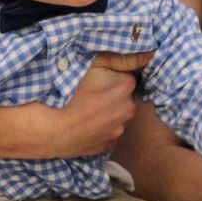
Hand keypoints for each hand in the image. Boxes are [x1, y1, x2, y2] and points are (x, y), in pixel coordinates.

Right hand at [36, 51, 150, 157]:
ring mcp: (119, 129)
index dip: (113, 78)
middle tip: (92, 96)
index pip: (127, 78)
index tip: (99, 81)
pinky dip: (100, 130)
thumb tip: (148, 54)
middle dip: (113, 97)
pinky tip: (86, 125)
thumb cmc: (69, 93)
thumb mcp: (93, 65)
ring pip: (116, 117)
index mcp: (126, 87)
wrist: (53, 129)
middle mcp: (128, 109)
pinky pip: (107, 134)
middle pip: (124, 99)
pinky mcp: (108, 146)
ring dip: (107, 114)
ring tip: (86, 111)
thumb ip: (120, 58)